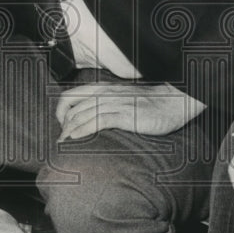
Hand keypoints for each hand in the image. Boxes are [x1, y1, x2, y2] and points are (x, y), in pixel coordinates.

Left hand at [56, 81, 204, 141]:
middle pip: (73, 110)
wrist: (173, 102)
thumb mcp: (121, 98)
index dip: (60, 112)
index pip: (70, 97)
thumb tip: (88, 119)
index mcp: (102, 88)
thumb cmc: (148, 103)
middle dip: (63, 127)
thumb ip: (105, 104)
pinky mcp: (126, 115)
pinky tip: (77, 138)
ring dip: (69, 131)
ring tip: (64, 144)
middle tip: (61, 141)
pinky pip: (99, 121)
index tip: (62, 127)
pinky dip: (84, 129)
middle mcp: (105, 94)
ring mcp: (115, 104)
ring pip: (83, 115)